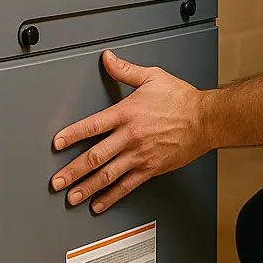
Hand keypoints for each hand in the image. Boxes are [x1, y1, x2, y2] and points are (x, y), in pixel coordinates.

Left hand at [50, 50, 211, 212]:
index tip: (57, 144)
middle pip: (95, 156)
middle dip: (73, 170)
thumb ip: (125, 71)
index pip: (93, 125)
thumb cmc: (181, 99)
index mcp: (127, 113)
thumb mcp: (152, 77)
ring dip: (87, 187)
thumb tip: (108, 59)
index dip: (72, 135)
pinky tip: (100, 203)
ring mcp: (140, 155)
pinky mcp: (151, 169)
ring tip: (72, 196)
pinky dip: (111, 197)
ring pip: (108, 175)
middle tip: (57, 181)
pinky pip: (127, 186)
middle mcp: (131, 136)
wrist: (206, 119)